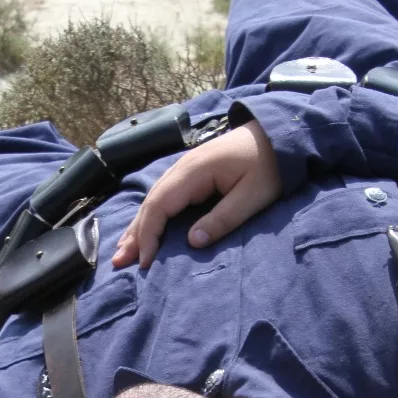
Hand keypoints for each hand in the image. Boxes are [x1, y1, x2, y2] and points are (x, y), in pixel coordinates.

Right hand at [112, 119, 280, 269]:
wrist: (278, 135)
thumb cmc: (269, 167)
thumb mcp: (253, 196)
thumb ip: (224, 219)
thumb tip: (193, 242)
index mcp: (194, 172)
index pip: (160, 205)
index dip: (149, 234)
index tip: (146, 261)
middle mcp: (182, 168)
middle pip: (150, 203)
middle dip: (135, 234)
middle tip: (119, 262)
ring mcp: (184, 169)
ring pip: (153, 200)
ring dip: (137, 226)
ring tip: (122, 251)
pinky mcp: (190, 174)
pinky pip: (163, 197)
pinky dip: (150, 216)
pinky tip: (142, 230)